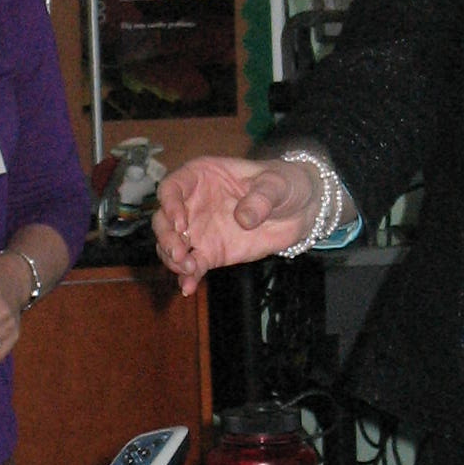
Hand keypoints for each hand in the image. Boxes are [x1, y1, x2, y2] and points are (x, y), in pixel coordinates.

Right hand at [155, 154, 323, 293]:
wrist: (300, 210)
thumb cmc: (283, 184)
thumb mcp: (276, 183)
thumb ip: (261, 197)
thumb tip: (243, 218)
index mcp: (201, 177)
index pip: (171, 188)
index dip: (169, 205)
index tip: (181, 223)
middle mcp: (193, 204)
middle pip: (163, 220)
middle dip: (166, 238)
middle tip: (180, 252)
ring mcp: (200, 230)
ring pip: (171, 245)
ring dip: (173, 259)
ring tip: (190, 268)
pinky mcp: (211, 253)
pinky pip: (193, 266)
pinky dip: (188, 277)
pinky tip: (189, 287)